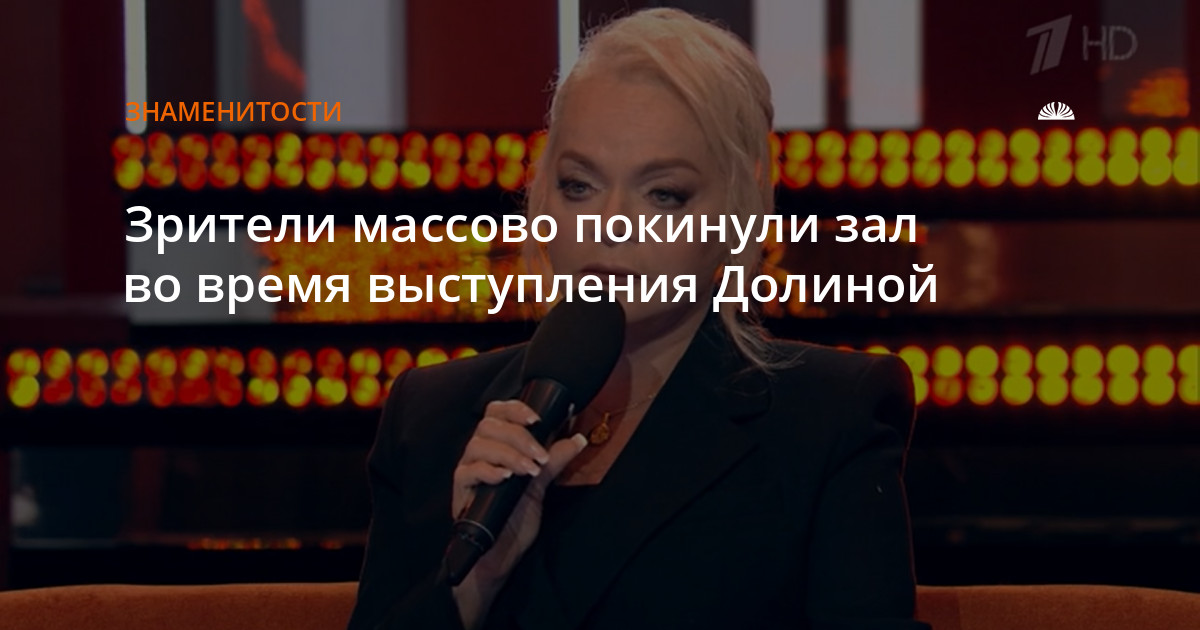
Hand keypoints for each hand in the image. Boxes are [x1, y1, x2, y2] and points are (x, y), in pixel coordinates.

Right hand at [451, 399, 587, 588]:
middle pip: (489, 424)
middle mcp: (479, 452)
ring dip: (510, 454)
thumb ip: (554, 460)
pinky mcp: (461, 489)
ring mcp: (468, 469)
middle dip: (519, 436)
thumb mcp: (540, 485)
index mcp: (497, 444)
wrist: (501, 554)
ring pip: (479, 444)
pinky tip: (507, 478)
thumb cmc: (515, 517)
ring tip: (530, 471)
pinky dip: (490, 471)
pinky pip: (469, 471)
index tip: (537, 420)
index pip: (497, 411)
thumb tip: (578, 438)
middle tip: (540, 457)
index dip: (516, 409)